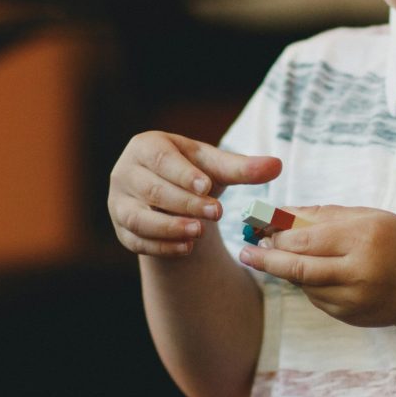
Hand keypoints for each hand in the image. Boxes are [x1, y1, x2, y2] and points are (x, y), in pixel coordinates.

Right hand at [108, 131, 280, 256]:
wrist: (172, 197)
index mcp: (146, 147)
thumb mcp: (217, 168)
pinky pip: (137, 241)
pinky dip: (161, 247)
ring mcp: (118, 203)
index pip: (161, 159)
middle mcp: (125, 173)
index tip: (207, 185)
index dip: (183, 173)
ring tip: (198, 233)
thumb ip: (243, 168)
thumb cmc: (194, 174)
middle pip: (152, 189)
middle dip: (184, 202)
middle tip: (215, 213)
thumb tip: (277, 165)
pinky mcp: (122, 230)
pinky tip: (186, 249)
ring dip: (168, 227)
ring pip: (138, 218)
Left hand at [238, 206, 395, 327]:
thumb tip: (280, 213)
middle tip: (247, 251)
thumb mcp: (369, 218)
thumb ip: (324, 214)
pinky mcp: (350, 316)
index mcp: (364, 238)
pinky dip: (308, 284)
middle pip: (297, 268)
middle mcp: (359, 271)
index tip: (257, 228)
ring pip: (303, 285)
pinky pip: (316, 298)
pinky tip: (314, 272)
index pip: (306, 238)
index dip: (277, 234)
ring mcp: (354, 299)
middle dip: (266, 259)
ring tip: (277, 256)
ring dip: (287, 271)